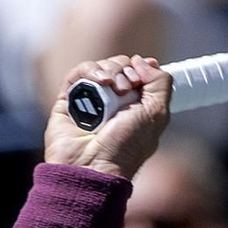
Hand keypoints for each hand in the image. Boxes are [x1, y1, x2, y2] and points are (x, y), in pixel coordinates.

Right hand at [44, 54, 171, 178]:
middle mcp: (113, 103)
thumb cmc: (126, 147)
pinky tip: (99, 82)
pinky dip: (90, 70)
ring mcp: (90, 101)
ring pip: (100, 67)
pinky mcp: (67, 100)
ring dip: (110, 70)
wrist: (93, 166)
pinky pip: (77, 73)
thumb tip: (141, 61)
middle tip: (125, 89)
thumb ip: (160, 82)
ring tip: (111, 88)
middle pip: (119, 66)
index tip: (140, 78)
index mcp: (135, 107)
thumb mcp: (157, 113)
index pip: (137, 72)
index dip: (140, 68)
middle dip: (125, 70)